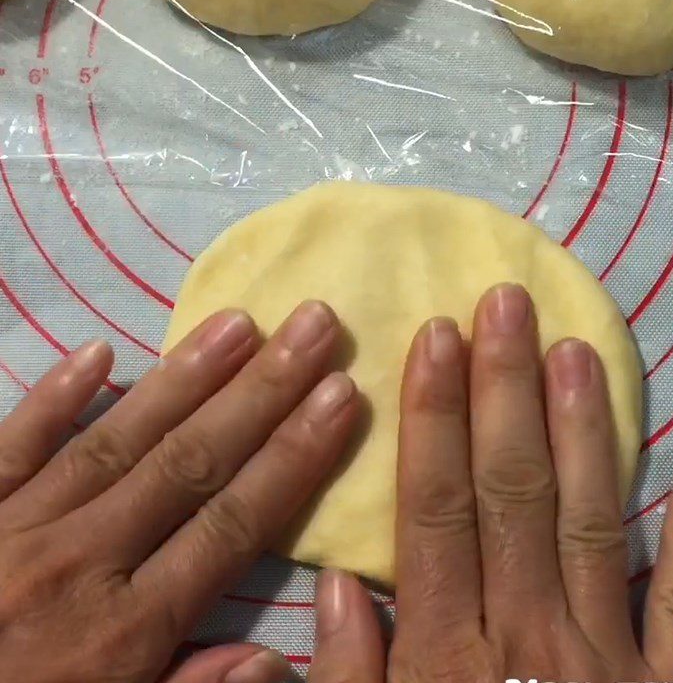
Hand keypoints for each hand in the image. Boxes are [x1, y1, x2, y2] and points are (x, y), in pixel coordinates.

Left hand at [0, 302, 359, 682]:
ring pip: (116, 440)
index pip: (233, 525)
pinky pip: (9, 448)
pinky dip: (52, 400)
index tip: (341, 394)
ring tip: (240, 322)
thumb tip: (275, 658)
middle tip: (313, 326)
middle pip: (189, 463)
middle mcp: (77, 565)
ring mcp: (12, 531)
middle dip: (263, 391)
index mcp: (120, 634)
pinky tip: (97, 352)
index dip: (294, 456)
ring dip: (184, 377)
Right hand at [310, 283, 672, 682]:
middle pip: (513, 493)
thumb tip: (337, 584)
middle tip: (507, 304)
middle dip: (505, 392)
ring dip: (586, 432)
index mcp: (448, 659)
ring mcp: (609, 664)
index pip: (435, 510)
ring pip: (593, 523)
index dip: (433, 419)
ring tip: (578, 350)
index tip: (435, 338)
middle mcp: (529, 641)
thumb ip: (354, 680)